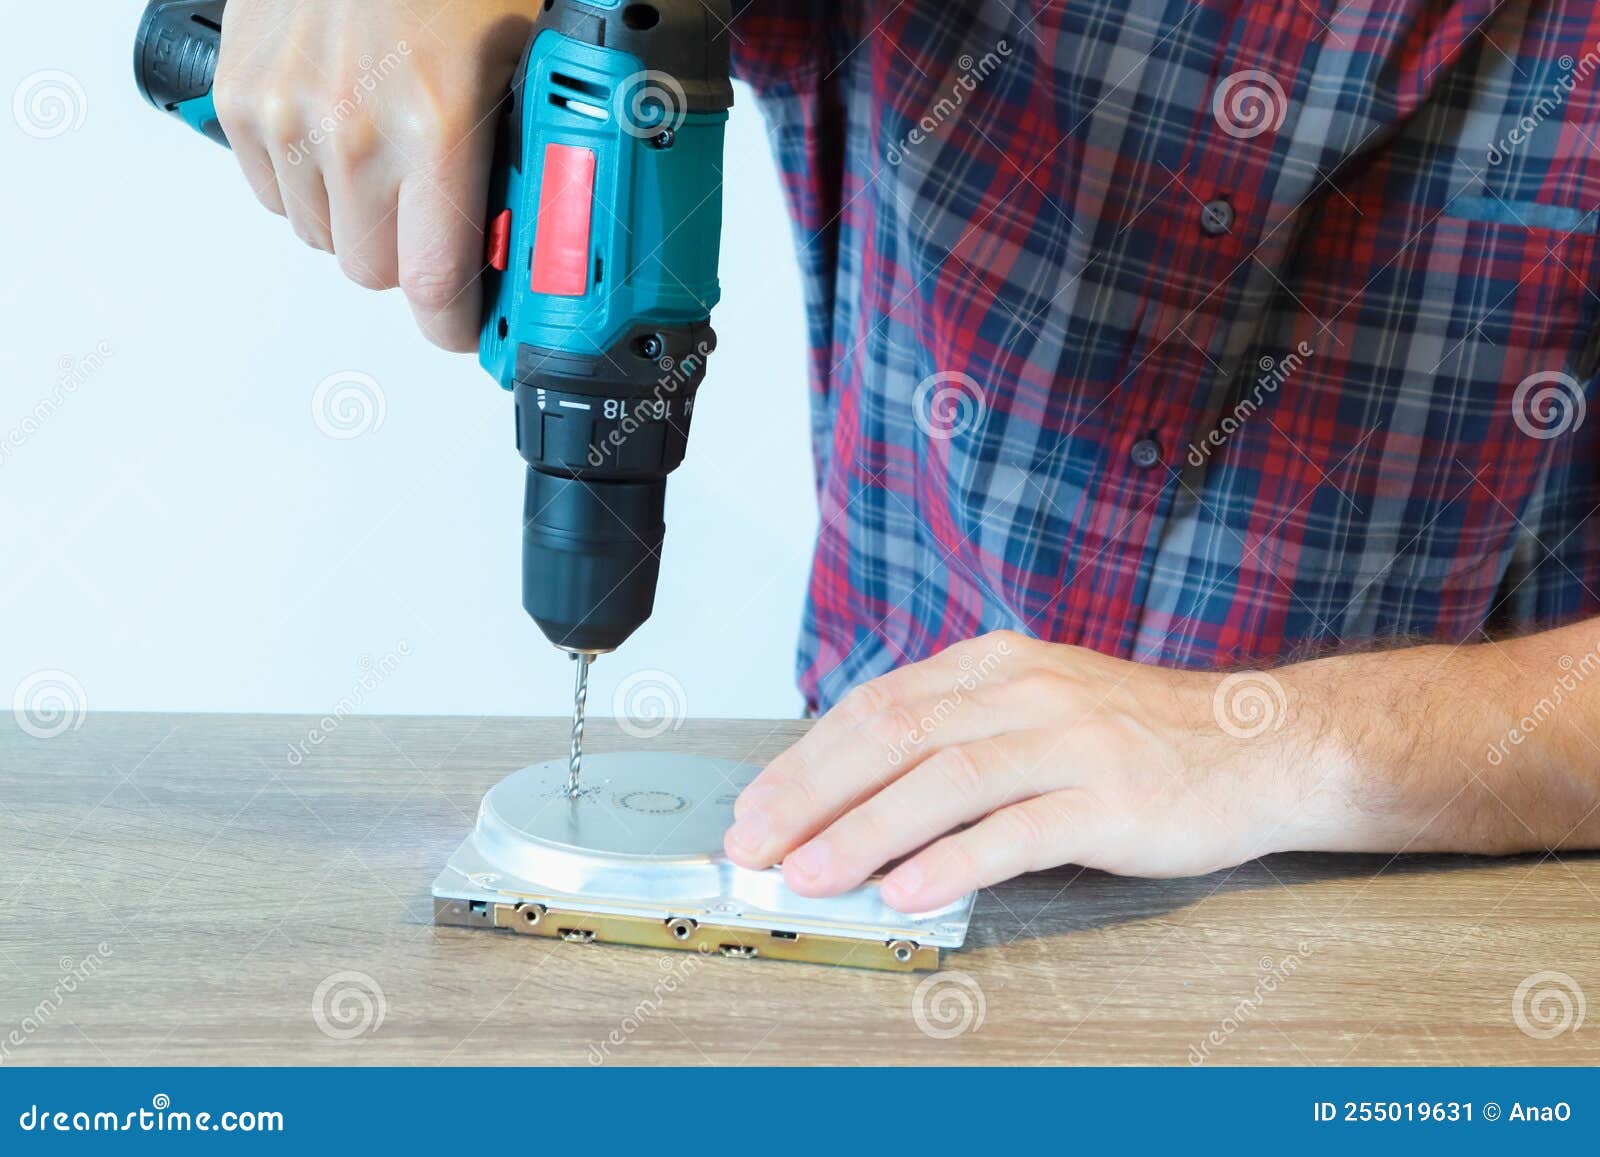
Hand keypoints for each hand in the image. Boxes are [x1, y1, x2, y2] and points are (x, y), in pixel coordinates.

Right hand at [214, 0, 542, 348]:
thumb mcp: (521, 60)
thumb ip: (525, 157)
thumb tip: (533, 239)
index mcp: (434, 123)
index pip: (432, 282)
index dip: (455, 323)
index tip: (467, 328)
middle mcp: (350, 130)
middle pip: (375, 272)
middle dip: (411, 256)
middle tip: (437, 216)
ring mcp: (285, 117)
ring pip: (323, 238)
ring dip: (359, 219)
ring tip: (388, 156)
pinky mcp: (240, 100)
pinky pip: (272, 195)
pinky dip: (308, 184)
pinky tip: (341, 134)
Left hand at [723, 631, 1346, 910]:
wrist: (1262, 743)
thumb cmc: (1140, 734)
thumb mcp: (1037, 706)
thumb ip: (957, 734)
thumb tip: (859, 789)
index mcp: (995, 665)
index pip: (876, 706)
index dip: (806, 759)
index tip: (756, 806)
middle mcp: (1025, 691)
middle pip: (893, 735)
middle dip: (811, 793)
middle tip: (758, 844)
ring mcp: (1070, 741)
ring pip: (945, 779)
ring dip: (866, 830)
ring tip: (813, 874)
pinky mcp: (1111, 798)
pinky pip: (1018, 829)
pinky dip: (956, 860)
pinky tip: (910, 888)